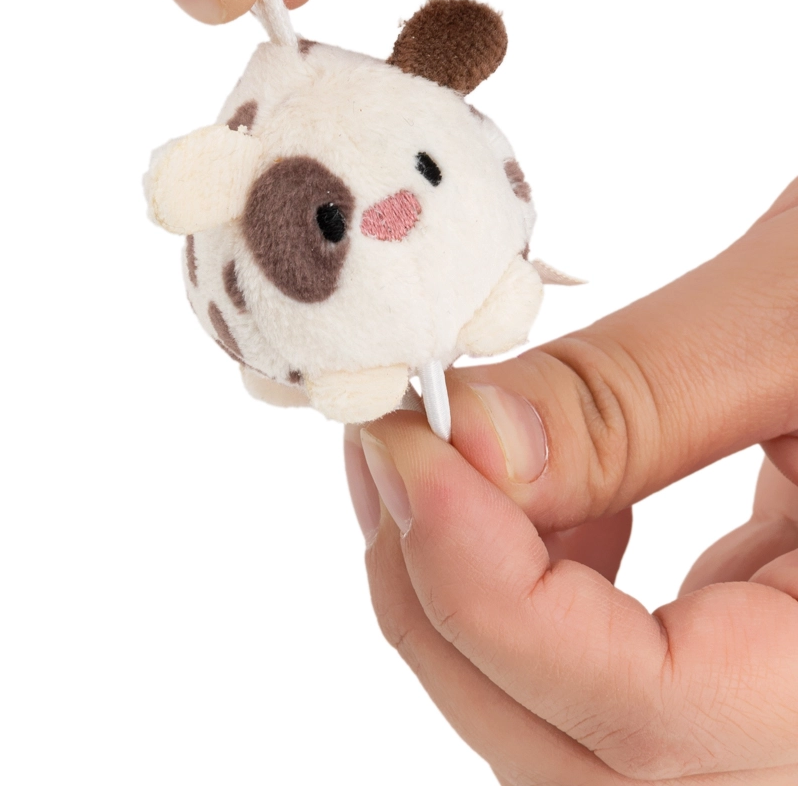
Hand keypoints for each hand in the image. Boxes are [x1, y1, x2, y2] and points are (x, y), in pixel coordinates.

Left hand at [346, 177, 797, 782]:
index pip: (651, 729)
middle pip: (580, 760)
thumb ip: (632, 393)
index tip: (400, 445)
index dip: (486, 591)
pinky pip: (614, 682)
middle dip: (446, 601)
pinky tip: (547, 484)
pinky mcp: (762, 668)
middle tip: (386, 442)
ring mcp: (786, 719)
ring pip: (573, 735)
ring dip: (477, 595)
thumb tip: (457, 439)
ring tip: (445, 448)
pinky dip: (540, 588)